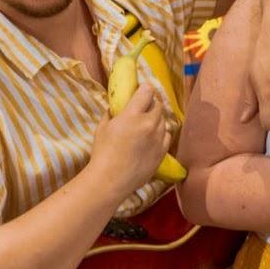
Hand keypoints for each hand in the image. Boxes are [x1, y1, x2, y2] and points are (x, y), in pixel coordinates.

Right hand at [88, 85, 170, 199]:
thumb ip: (111, 114)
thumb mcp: (102, 128)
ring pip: (163, 120)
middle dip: (150, 104)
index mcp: (133, 115)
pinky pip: (167, 135)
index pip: (147, 92)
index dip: (144, 89)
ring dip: (156, 119)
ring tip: (147, 124)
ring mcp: (158, 138)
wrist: (111, 179)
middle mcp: (149, 123)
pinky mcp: (162, 151)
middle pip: (157, 105)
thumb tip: (115, 108)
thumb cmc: (103, 152)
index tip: (141, 91)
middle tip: (143, 108)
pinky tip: (153, 136)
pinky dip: (161, 132)